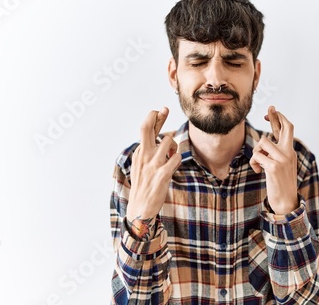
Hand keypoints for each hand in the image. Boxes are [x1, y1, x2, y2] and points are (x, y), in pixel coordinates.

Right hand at [126, 107, 181, 239]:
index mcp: (139, 153)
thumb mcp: (142, 165)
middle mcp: (144, 156)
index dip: (154, 117)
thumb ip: (150, 150)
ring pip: (167, 141)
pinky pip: (176, 159)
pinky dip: (178, 159)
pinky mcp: (162, 175)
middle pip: (146, 128)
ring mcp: (152, 165)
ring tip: (172, 154)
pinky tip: (175, 164)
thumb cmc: (144, 186)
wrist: (139, 209)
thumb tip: (159, 134)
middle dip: (157, 116)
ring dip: (174, 145)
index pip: (145, 129)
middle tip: (164, 109)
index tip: (162, 109)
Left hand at [250, 106, 297, 214]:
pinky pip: (257, 156)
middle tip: (268, 110)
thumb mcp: (280, 166)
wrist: (286, 202)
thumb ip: (275, 153)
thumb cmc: (280, 184)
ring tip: (258, 164)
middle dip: (276, 116)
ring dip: (256, 152)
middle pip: (284, 128)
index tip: (272, 110)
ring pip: (263, 142)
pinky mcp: (274, 167)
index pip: (287, 130)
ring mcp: (283, 159)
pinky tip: (258, 171)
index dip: (279, 118)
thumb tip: (265, 142)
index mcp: (290, 152)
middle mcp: (289, 153)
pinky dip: (254, 163)